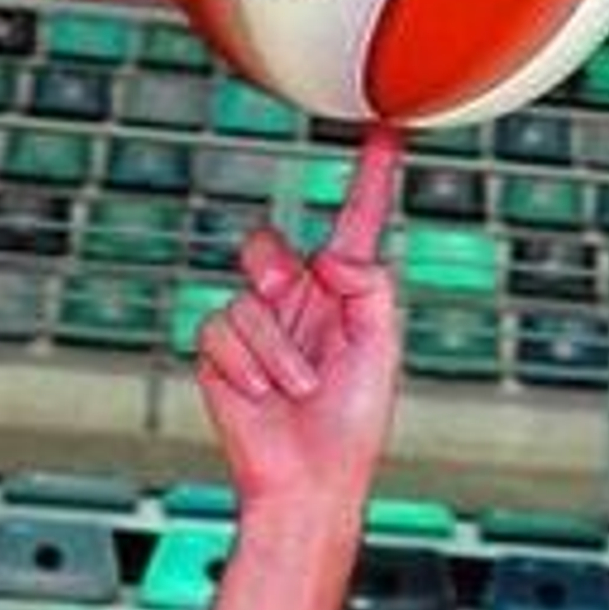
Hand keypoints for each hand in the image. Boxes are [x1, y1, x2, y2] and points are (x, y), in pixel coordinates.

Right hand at [194, 132, 401, 513]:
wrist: (310, 478)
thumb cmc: (353, 421)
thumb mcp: (381, 349)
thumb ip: (372, 289)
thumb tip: (332, 255)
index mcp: (348, 293)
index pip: (357, 222)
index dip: (370, 177)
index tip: (387, 131)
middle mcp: (301, 300)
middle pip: (271, 247)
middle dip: (278, 273)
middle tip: (296, 304)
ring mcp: (258, 325)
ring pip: (249, 297)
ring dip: (279, 349)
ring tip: (299, 387)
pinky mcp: (222, 352)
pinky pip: (221, 328)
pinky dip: (247, 363)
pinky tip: (263, 393)